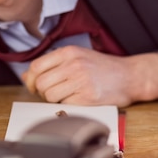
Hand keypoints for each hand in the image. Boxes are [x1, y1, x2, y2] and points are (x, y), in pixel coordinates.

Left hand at [22, 46, 157, 106]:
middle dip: (43, 92)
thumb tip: (26, 76)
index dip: (31, 80)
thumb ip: (52, 64)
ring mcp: (81, 80)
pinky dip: (68, 106)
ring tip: (68, 96)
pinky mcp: (88, 97)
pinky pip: (65, 105)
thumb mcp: (77, 57)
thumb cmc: (103, 67)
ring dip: (55, 100)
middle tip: (54, 93)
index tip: (34, 86)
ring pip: (50, 96)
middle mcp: (73, 64)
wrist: (130, 76)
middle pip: (41, 83)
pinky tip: (78, 100)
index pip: (36, 66)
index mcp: (69, 52)